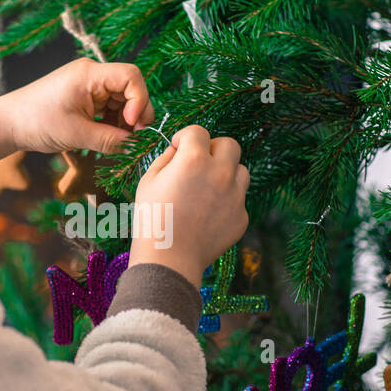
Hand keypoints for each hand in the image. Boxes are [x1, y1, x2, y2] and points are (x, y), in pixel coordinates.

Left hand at [0, 58, 154, 162]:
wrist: (9, 123)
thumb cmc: (37, 122)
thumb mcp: (77, 134)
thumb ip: (111, 140)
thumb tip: (136, 147)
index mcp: (90, 74)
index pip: (131, 76)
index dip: (139, 100)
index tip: (132, 124)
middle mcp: (92, 75)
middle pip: (130, 89)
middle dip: (136, 114)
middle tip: (134, 139)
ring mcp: (90, 86)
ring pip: (123, 101)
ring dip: (126, 122)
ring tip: (120, 142)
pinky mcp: (86, 98)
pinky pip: (110, 108)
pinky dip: (114, 123)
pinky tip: (110, 139)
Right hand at [128, 125, 249, 286]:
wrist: (169, 259)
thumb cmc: (152, 219)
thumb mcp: (149, 181)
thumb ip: (166, 158)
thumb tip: (179, 150)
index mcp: (194, 159)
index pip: (198, 131)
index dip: (186, 137)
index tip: (179, 147)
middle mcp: (220, 173)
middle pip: (230, 144)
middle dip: (214, 148)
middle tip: (200, 162)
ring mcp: (235, 196)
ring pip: (241, 171)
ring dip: (226, 173)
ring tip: (207, 189)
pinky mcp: (241, 217)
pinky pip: (238, 200)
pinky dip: (226, 202)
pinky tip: (207, 215)